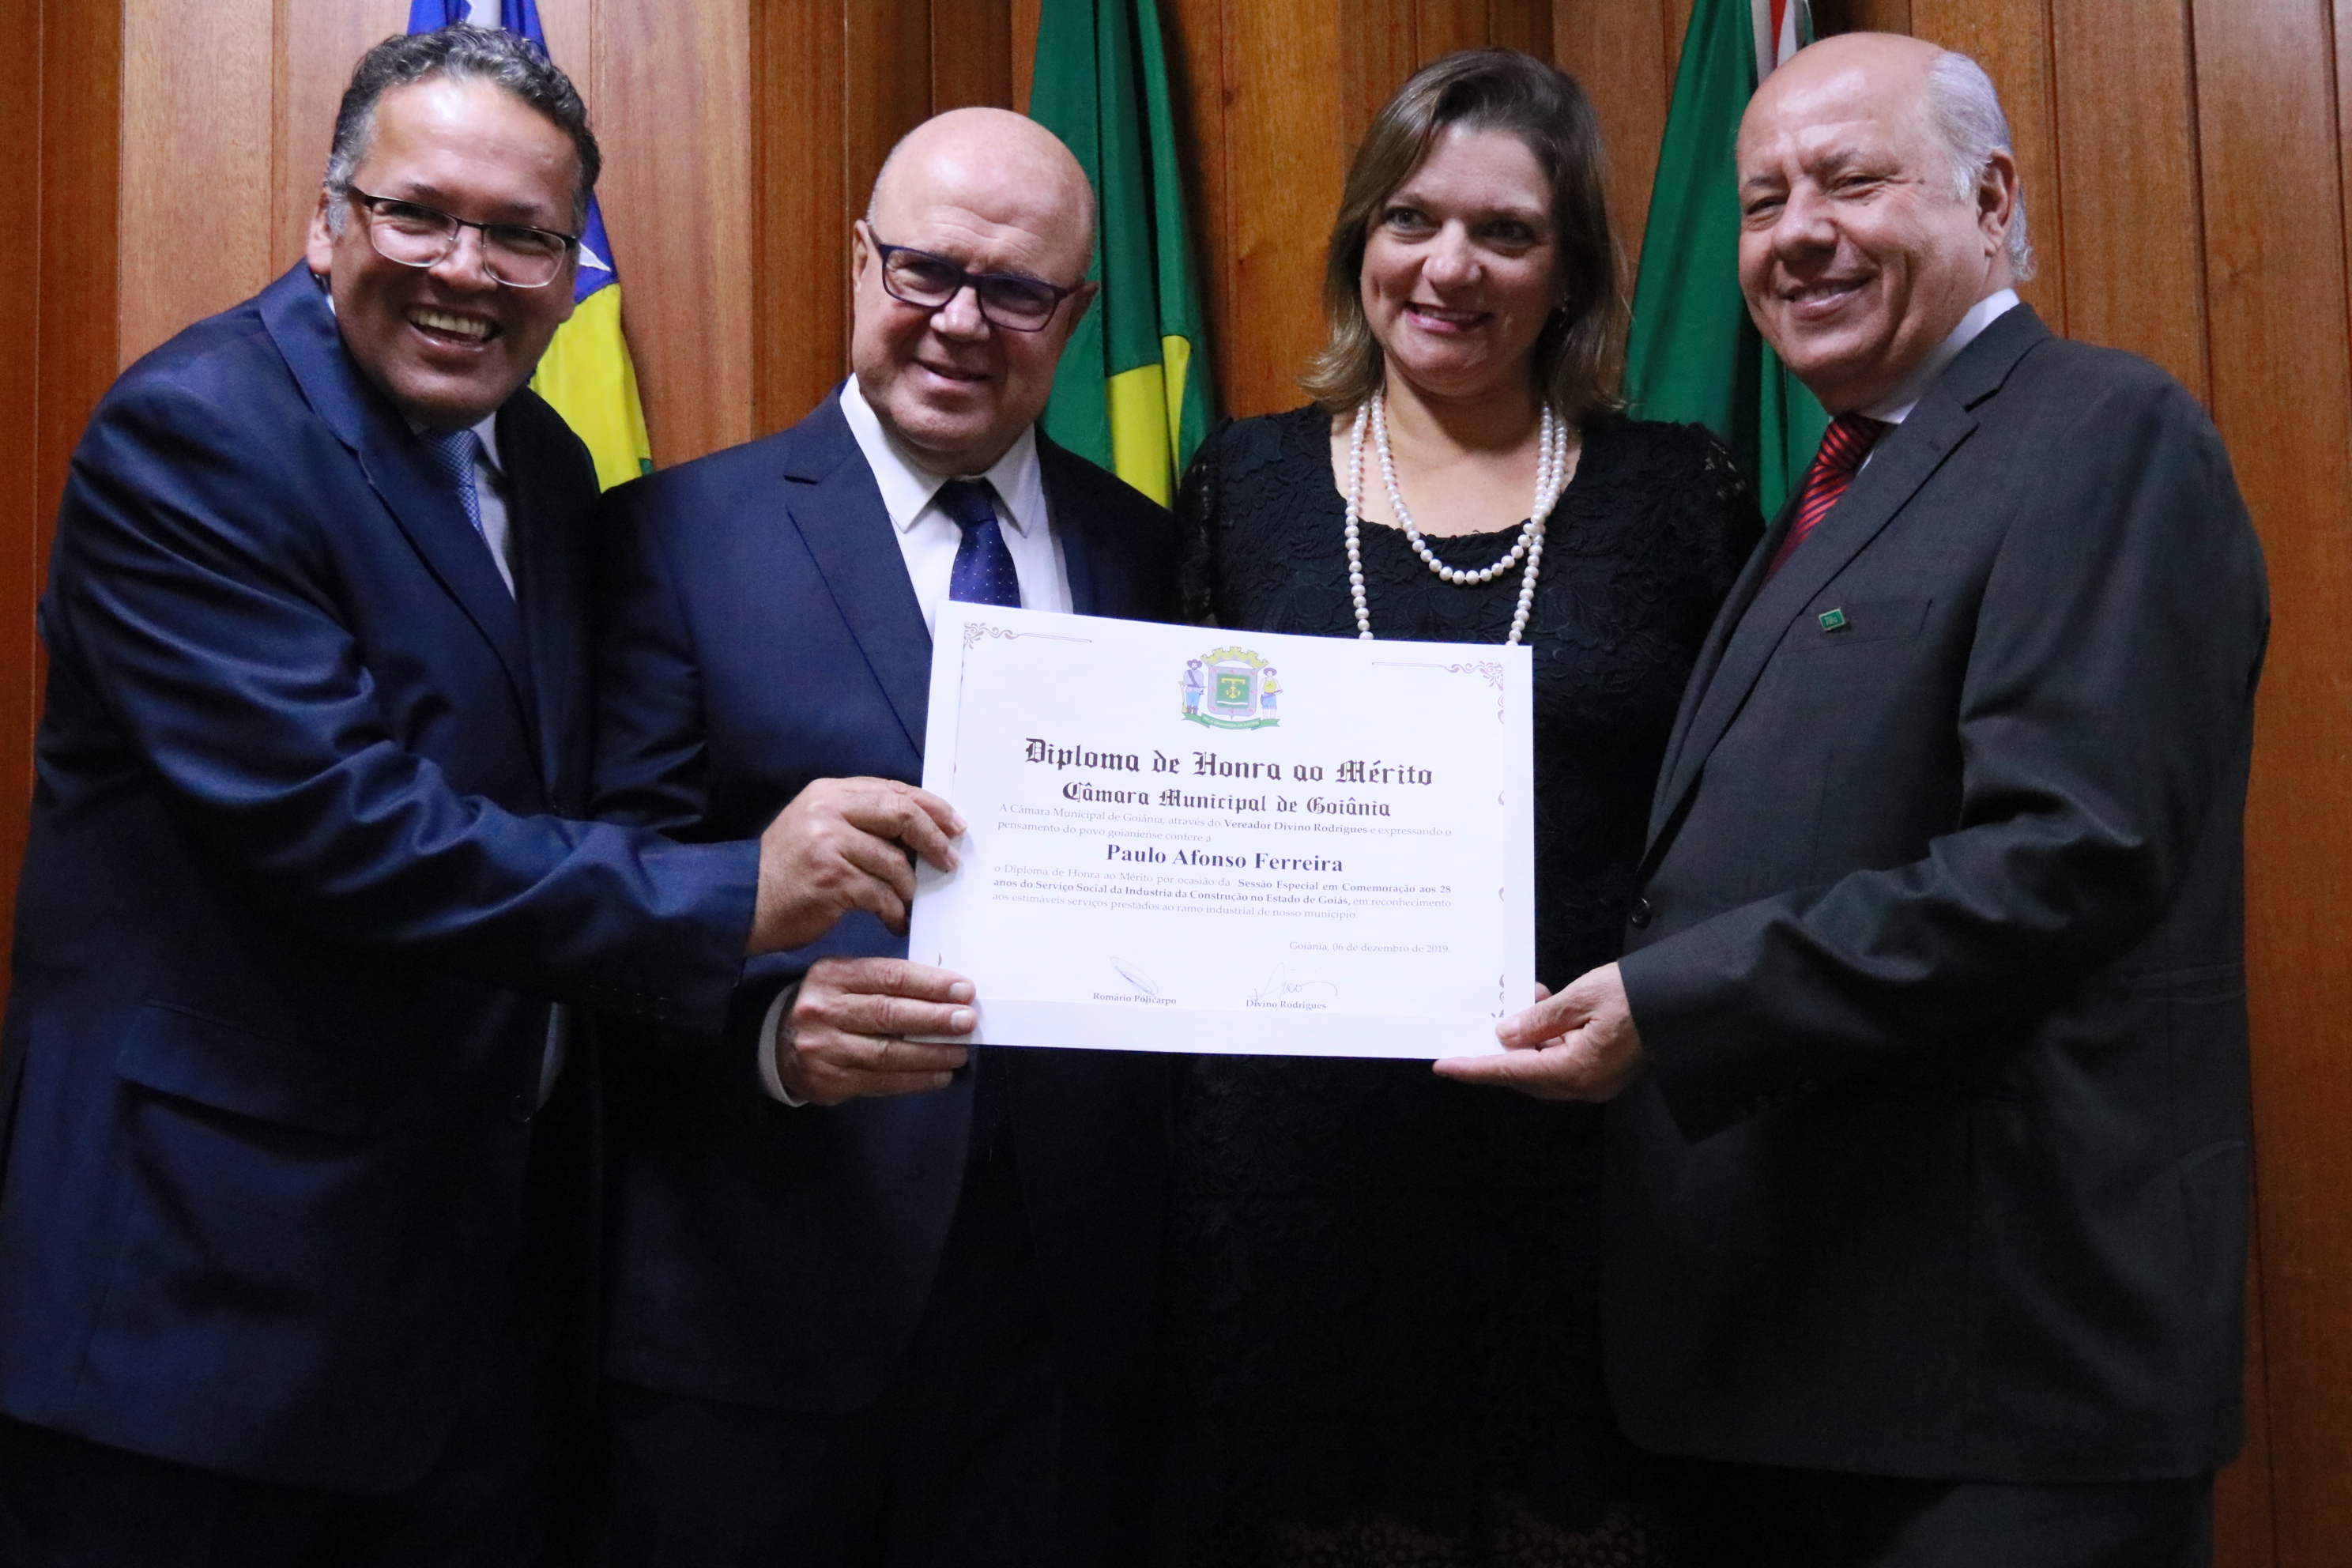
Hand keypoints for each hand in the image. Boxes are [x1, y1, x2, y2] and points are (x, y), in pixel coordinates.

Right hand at [746, 778, 964, 953]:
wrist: (743, 904)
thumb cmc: (788, 871)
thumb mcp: (820, 828)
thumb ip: (862, 820)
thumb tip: (923, 830)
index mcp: (829, 793)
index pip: (894, 790)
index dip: (931, 807)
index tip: (955, 827)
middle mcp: (828, 811)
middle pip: (902, 815)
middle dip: (933, 840)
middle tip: (950, 862)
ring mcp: (828, 843)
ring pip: (895, 862)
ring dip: (908, 888)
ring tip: (906, 902)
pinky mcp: (831, 879)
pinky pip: (882, 895)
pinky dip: (893, 911)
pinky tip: (892, 920)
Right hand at [774, 956, 975, 1105]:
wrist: (780, 1044)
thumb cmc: (831, 1007)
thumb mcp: (847, 981)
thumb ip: (888, 983)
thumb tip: (948, 993)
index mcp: (832, 975)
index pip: (888, 976)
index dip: (929, 983)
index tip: (964, 989)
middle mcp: (823, 1009)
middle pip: (888, 1014)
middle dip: (934, 1018)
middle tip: (967, 1021)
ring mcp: (824, 1047)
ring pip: (886, 1053)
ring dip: (930, 1054)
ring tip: (959, 1053)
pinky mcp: (829, 1079)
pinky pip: (880, 1082)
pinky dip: (915, 1080)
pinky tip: (939, 1076)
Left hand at [1433, 962, 1644, 1101]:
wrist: (1691, 1000)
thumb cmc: (1638, 995)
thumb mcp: (1582, 997)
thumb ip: (1540, 1019)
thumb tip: (1506, 1036)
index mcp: (1577, 1070)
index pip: (1512, 1071)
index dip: (1476, 1068)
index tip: (1444, 1066)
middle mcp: (1586, 1084)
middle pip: (1527, 1076)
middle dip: (1499, 1053)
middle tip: (1475, 1028)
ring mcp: (1598, 1080)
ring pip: (1545, 1067)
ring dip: (1527, 1041)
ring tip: (1525, 1000)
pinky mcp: (1607, 1070)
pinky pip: (1564, 1060)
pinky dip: (1548, 1039)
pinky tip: (1546, 1008)